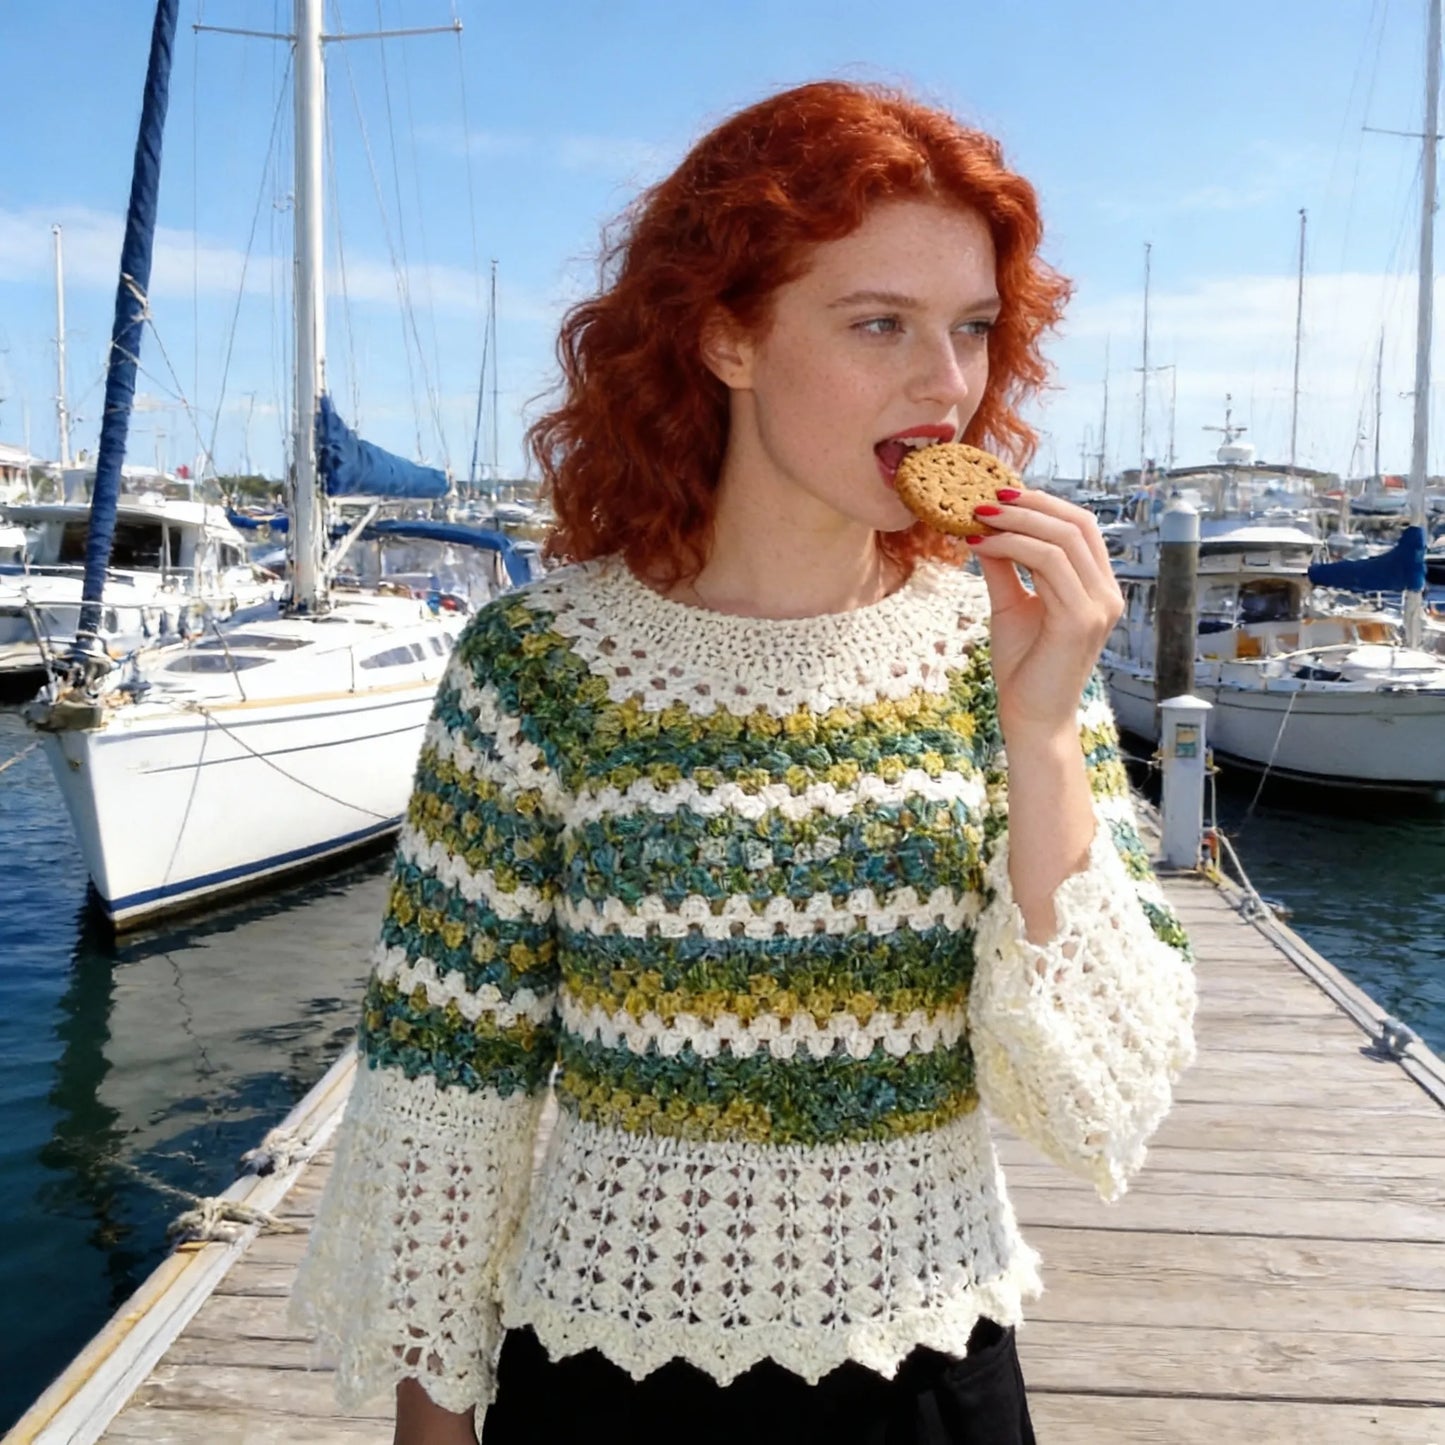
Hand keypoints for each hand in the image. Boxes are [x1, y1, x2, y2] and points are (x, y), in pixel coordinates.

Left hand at [966, 490, 1122, 738]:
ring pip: (1062, 539)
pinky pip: (1048, 564)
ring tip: (977, 518)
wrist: (1030, 717)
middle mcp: (1106, 593)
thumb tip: (981, 529)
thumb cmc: (1024, 667)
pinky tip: (981, 546)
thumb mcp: (1011, 605)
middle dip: (1030, 505)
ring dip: (1016, 522)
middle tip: (986, 498)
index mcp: (1097, 588)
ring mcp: (1098, 605)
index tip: (1000, 496)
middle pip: (1077, 524)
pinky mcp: (1080, 619)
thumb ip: (1004, 567)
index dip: (1043, 505)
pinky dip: (1012, 547)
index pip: (1080, 528)